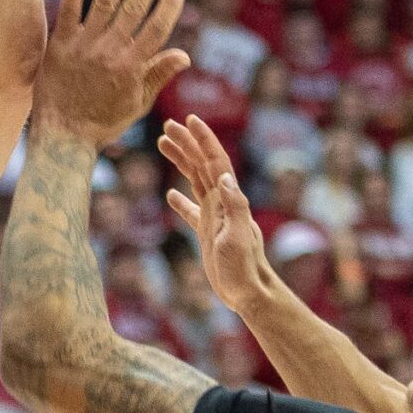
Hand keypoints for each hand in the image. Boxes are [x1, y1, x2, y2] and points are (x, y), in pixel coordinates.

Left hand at [34, 0, 191, 148]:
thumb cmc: (103, 124)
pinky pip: (69, 11)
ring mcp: (84, 46)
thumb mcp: (137, 104)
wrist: (62, 138)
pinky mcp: (60, 45)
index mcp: (131, 68)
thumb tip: (184, 54)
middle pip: (133, 10)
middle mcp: (109, 53)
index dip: (167, 8)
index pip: (155, 31)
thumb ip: (158, 75)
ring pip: (104, 3)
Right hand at [162, 116, 276, 315]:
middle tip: (167, 125)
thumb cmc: (245, 267)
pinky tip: (170, 195)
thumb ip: (234, 207)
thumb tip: (223, 177)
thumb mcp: (238, 237)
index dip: (203, 140)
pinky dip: (181, 200)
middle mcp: (221, 203)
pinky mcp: (208, 233)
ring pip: (195, 181)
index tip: (188, 120)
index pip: (215, 161)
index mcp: (227, 200)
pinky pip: (192, 211)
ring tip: (163, 144)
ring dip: (181, 161)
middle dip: (186, 143)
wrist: (249, 292)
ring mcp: (214, 216)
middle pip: (202, 165)